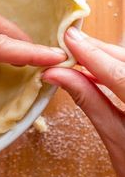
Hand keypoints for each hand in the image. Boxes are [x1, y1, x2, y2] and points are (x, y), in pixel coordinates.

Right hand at [42, 27, 124, 176]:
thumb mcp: (114, 137)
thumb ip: (88, 101)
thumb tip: (58, 76)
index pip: (118, 73)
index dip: (90, 53)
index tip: (69, 38)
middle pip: (124, 60)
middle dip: (96, 49)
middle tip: (68, 42)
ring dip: (103, 55)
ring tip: (77, 53)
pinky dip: (112, 65)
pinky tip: (96, 67)